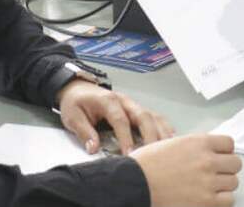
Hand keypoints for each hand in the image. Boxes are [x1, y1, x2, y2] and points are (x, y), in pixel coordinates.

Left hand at [56, 81, 173, 154]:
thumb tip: (93, 148)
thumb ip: (84, 132)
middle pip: (143, 116)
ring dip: (161, 131)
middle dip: (150, 136)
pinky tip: (170, 138)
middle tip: (152, 154)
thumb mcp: (73, 116)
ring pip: (152, 116)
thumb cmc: (77, 102)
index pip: (120, 120)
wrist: (78, 88)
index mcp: (108, 101)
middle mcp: (124, 101)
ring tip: (167, 148)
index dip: (126, 138)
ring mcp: (133, 105)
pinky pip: (155, 117)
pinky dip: (164, 127)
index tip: (129, 153)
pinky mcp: (137, 109)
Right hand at [131, 134, 241, 206]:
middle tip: (215, 173)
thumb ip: (193, 147)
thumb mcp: (172, 144)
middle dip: (226, 168)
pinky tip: (209, 198)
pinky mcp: (206, 202)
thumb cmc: (146, 165)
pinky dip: (221, 200)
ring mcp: (208, 182)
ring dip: (224, 185)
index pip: (229, 143)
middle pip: (235, 163)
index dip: (224, 151)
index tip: (219, 157)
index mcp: (199, 143)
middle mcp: (207, 160)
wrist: (135, 185)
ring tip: (210, 187)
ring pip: (233, 182)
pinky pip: (228, 200)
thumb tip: (207, 153)